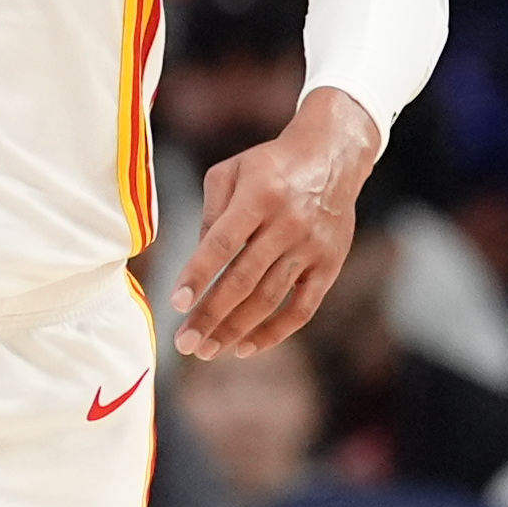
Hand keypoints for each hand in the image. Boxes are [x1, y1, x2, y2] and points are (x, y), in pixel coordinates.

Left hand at [174, 85, 379, 360]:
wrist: (331, 156)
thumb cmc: (269, 166)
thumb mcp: (230, 172)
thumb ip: (210, 214)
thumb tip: (198, 264)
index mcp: (259, 196)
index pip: (222, 244)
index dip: (197, 275)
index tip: (176, 304)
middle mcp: (288, 224)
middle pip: (243, 280)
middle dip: (210, 316)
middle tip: (184, 343)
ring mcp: (311, 247)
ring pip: (269, 299)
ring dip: (235, 330)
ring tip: (207, 350)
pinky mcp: (329, 265)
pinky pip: (302, 309)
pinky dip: (274, 332)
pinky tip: (246, 347)